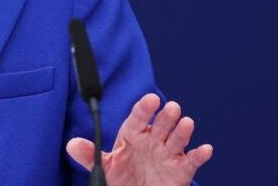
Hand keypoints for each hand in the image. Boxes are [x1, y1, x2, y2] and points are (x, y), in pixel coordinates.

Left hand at [66, 94, 212, 185]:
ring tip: (186, 122)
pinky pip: (191, 161)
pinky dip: (199, 155)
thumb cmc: (122, 177)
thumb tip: (72, 144)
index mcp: (133, 135)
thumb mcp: (105, 167)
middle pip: (160, 125)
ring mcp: (168, 154)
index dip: (144, 109)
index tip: (150, 99)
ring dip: (182, 131)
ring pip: (177, 139)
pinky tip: (206, 149)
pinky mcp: (181, 170)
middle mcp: (153, 140)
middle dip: (166, 117)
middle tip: (171, 107)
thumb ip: (89, 155)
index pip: (138, 118)